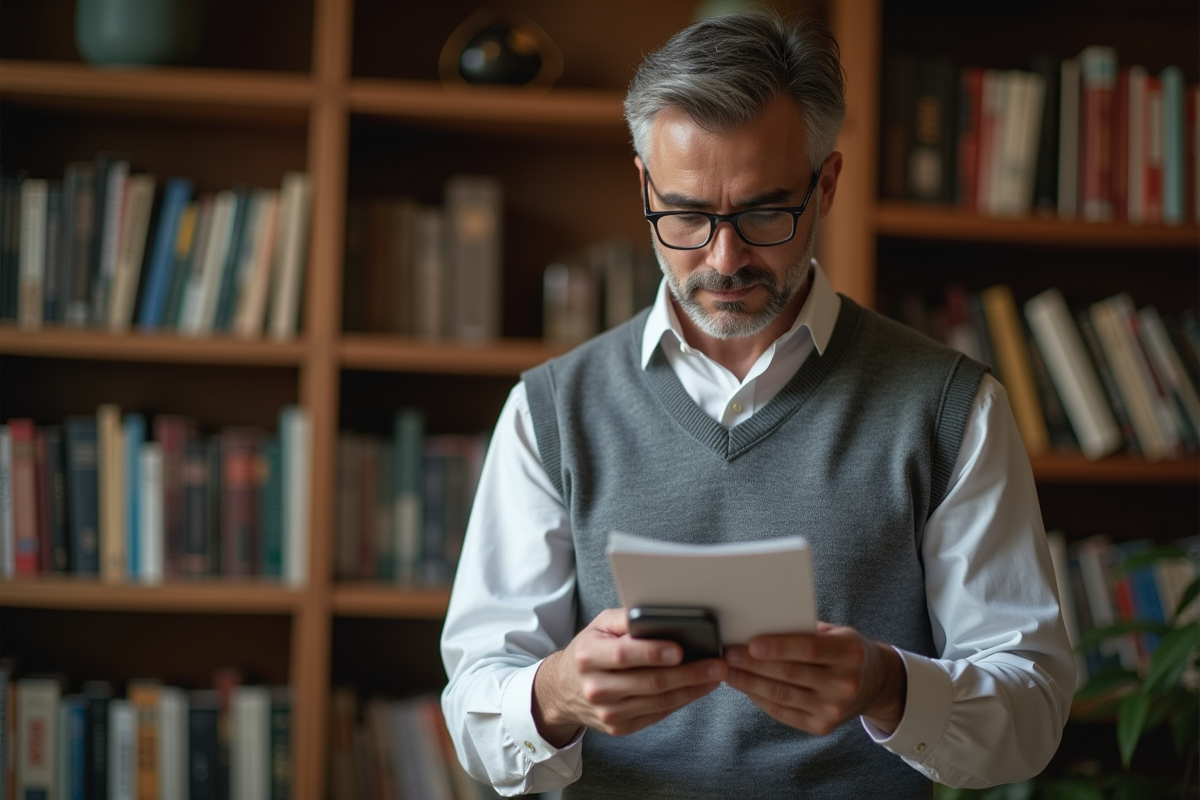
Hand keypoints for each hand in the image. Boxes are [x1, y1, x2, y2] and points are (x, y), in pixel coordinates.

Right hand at [532, 608, 728, 745]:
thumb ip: (627, 619)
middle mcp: (596, 687)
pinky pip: (657, 714)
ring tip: (715, 676)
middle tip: (716, 664)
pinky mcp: (620, 727)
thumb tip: (662, 614)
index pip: (623, 654)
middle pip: (649, 682)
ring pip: (658, 702)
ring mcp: (608, 712)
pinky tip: (698, 689)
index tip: (680, 649)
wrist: (563, 690)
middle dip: (688, 673)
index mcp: (588, 656)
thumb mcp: (599, 626)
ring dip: (692, 689)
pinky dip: (681, 701)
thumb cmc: (589, 650)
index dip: (652, 652)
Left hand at [723, 622, 905, 735]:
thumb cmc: (846, 650)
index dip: (778, 647)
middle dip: (754, 664)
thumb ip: (805, 629)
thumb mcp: (837, 633)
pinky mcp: (822, 727)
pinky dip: (759, 699)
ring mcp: (834, 709)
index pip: (809, 649)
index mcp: (850, 653)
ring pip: (782, 695)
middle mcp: (844, 683)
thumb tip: (759, 623)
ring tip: (729, 671)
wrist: (875, 684)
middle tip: (728, 654)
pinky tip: (745, 687)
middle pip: (790, 673)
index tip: (750, 643)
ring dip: (749, 683)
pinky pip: (782, 713)